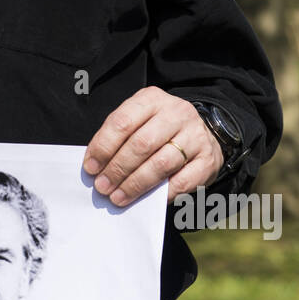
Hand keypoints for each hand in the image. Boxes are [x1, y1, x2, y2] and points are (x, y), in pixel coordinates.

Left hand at [82, 87, 224, 206]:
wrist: (203, 132)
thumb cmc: (159, 129)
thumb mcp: (139, 121)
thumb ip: (119, 138)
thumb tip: (96, 167)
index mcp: (152, 99)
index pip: (122, 122)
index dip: (103, 147)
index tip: (90, 168)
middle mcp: (176, 113)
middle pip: (141, 144)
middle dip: (117, 169)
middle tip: (102, 186)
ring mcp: (195, 136)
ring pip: (160, 164)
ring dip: (135, 184)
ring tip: (118, 197)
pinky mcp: (208, 160)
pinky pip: (182, 182)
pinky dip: (161, 194)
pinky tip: (146, 200)